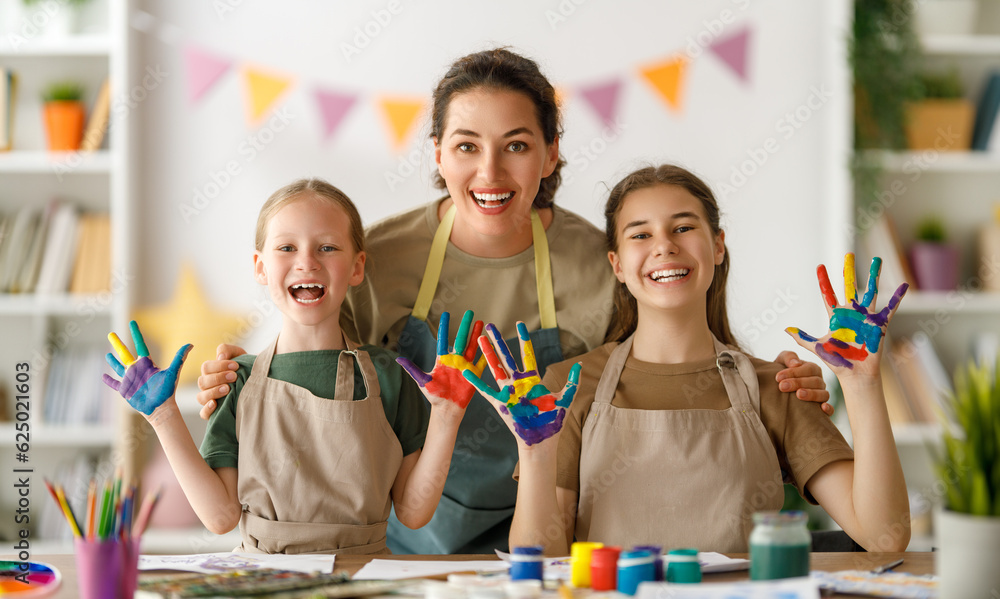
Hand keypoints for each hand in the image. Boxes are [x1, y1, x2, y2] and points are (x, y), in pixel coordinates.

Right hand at [103, 320, 191, 416]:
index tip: (132, 322)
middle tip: (110, 334)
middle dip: (118, 344)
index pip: (140, 345)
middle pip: (125, 353)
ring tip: (107, 354)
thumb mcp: (172, 372)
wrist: (160, 408)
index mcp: (147, 364)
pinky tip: (103, 376)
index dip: (136, 333)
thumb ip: (179, 358)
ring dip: (112, 361)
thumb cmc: (167, 391)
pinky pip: (115, 384)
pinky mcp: (125, 390)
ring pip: (118, 367)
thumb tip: (191, 344)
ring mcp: (130, 380)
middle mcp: (137, 370)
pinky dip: (109, 381)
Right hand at [196, 343, 245, 419]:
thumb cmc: (246, 368)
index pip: (206, 367)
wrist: (259, 383)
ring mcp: (209, 399)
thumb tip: (220, 356)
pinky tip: (215, 404)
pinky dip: (207, 409)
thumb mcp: (239, 355)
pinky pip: (203, 413)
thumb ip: (228, 350)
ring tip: (227, 389)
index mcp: (211, 371)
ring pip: (201, 397)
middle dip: (218, 378)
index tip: (235, 366)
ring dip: (213, 392)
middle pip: (202, 382)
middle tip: (234, 376)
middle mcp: (208, 385)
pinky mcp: (214, 412)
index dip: (219, 366)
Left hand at [396, 310, 486, 409]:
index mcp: (442, 360)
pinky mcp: (473, 374)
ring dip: (477, 335)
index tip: (446, 313)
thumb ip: (412, 369)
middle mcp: (455, 360)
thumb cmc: (434, 395)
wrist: (446, 409)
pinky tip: (491, 343)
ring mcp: (465, 366)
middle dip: (465, 325)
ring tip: (481, 322)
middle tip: (469, 311)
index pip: (443, 339)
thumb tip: (397, 359)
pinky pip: (481, 362)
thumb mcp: (422, 381)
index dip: (444, 326)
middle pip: (461, 339)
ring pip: (472, 347)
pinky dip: (486, 353)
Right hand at [463, 322, 580, 445]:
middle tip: (490, 325)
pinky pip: (486, 391)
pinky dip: (476, 382)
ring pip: (495, 367)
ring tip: (480, 339)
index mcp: (533, 379)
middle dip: (499, 340)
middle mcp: (519, 382)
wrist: (542, 440)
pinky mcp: (501, 403)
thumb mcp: (566, 398)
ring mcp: (508, 392)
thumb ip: (573, 381)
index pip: (526, 354)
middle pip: (506, 356)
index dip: (523, 339)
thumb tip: (580, 364)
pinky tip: (467, 372)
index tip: (519, 324)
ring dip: (488, 353)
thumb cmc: (553, 421)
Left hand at [774, 351, 833, 415]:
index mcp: (812, 369)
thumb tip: (796, 364)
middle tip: (782, 386)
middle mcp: (819, 382)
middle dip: (798, 383)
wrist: (775, 389)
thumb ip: (788, 357)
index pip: (809, 369)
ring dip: (812, 394)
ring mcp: (822, 395)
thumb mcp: (781, 361)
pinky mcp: (822, 410)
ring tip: (798, 394)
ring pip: (824, 394)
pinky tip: (822, 408)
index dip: (794, 372)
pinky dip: (829, 409)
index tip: (778, 377)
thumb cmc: (781, 373)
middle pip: (816, 381)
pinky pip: (831, 410)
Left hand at [787, 254, 906, 376]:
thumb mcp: (818, 347)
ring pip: (871, 291)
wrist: (855, 374)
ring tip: (877, 258)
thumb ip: (802, 337)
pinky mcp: (879, 324)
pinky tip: (905, 286)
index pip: (828, 294)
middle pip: (849, 286)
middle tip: (848, 254)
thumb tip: (785, 329)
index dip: (823, 281)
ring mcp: (866, 317)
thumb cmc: (838, 362)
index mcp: (836, 316)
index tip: (819, 266)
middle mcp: (851, 313)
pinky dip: (897, 297)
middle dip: (848, 270)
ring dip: (874, 275)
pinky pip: (890, 308)